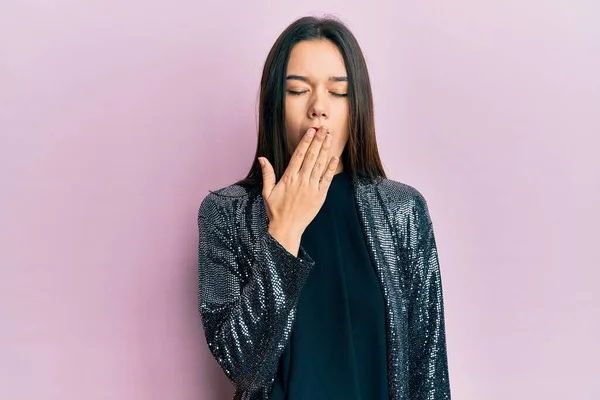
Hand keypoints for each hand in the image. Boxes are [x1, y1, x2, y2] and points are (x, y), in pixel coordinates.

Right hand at [258, 126, 338, 255]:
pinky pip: (327, 179)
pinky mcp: (320, 196)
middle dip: (318, 141)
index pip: (299, 155)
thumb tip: (262, 158)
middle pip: (312, 156)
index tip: (311, 131)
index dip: (306, 141)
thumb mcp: (267, 192)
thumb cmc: (276, 211)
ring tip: (330, 137)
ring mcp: (312, 188)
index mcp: (288, 178)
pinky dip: (331, 168)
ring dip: (326, 150)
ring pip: (320, 165)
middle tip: (324, 128)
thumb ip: (267, 174)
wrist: (287, 228)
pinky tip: (335, 157)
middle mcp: (301, 180)